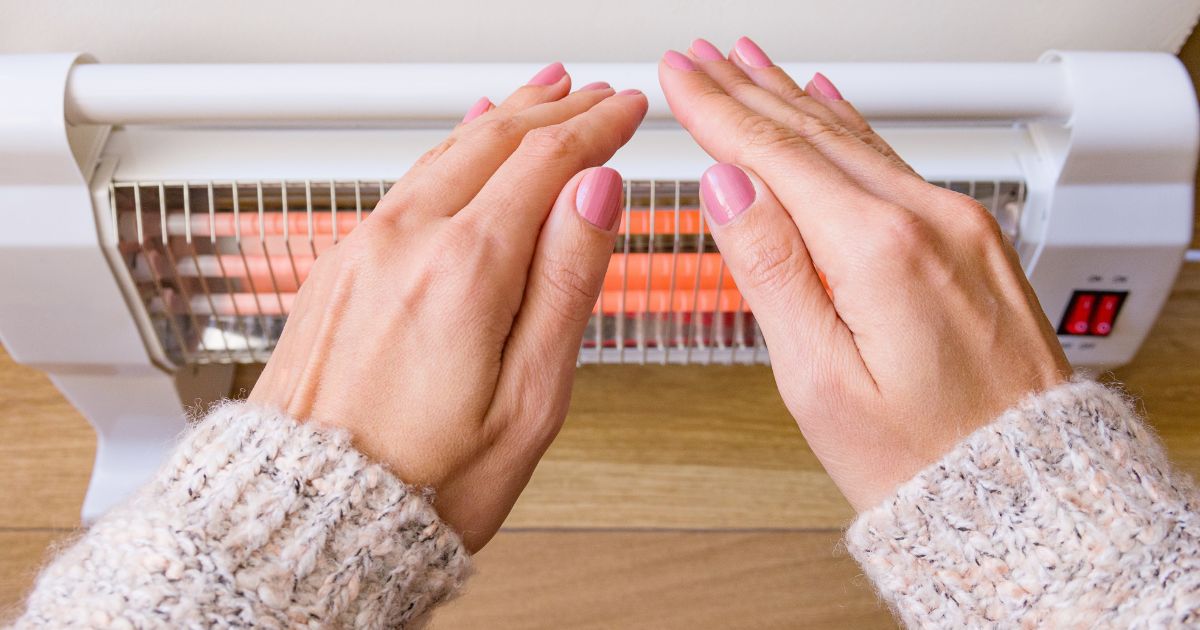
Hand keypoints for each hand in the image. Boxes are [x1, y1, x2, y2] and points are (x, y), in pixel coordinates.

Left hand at [249, 64, 646, 549]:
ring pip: (444, 154)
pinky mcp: (337, 270)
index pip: (548, 161)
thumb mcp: (530, 399)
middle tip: (597, 95)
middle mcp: (405, 243)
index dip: (597, 127)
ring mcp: (362, 251)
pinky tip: (462, 147)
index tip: (627, 112)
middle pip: (494, 139)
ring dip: (502, 118)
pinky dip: (449, 152)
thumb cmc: (426, 480)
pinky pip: (404, 184)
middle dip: (555, 108)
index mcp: (465, 270)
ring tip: (541, 96)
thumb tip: (597, 194)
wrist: (308, 515)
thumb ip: (567, 282)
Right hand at [660, 38, 1070, 510]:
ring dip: (794, 98)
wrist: (1029, 492)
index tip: (680, 77)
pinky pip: (897, 163)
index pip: (775, 156)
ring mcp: (960, 227)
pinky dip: (852, 127)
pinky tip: (831, 103)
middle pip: (815, 133)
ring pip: (857, 141)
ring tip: (750, 64)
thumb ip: (771, 271)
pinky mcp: (976, 243)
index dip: (718, 112)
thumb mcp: (819, 382)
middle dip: (748, 90)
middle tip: (700, 58)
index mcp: (879, 251)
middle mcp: (928, 222)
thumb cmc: (921, 458)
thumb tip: (727, 189)